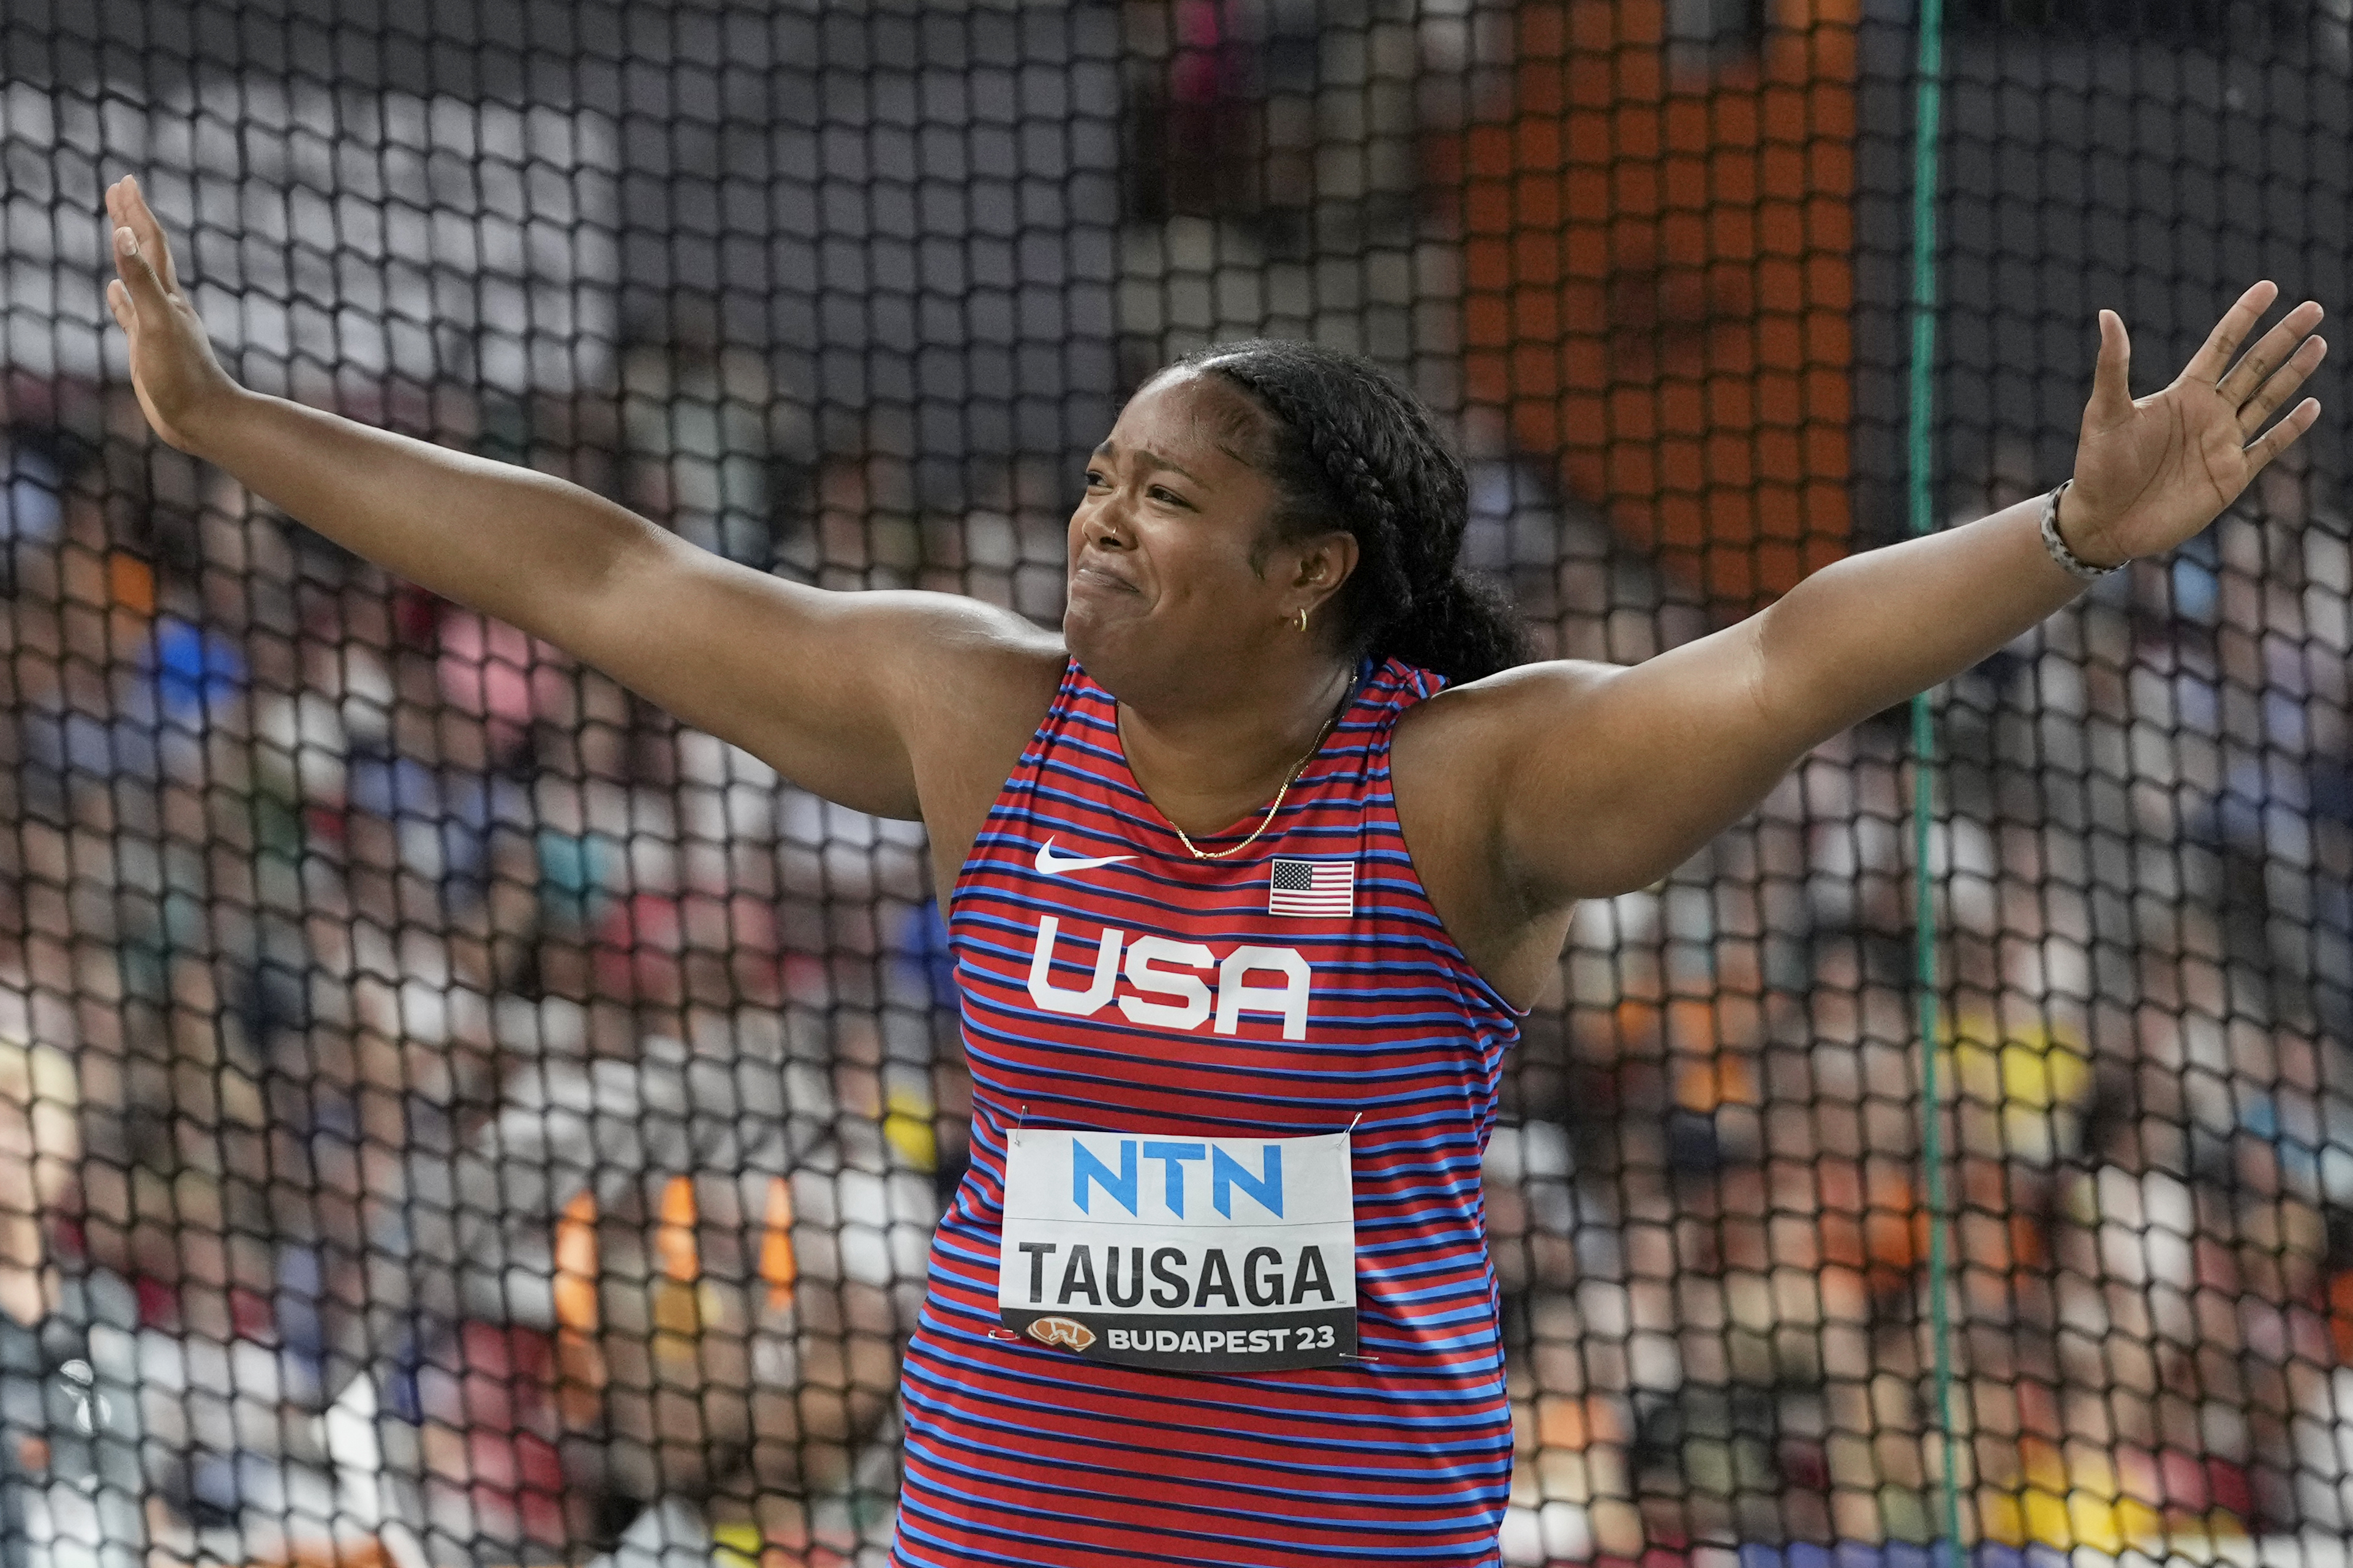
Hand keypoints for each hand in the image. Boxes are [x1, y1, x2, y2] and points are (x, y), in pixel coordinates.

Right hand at [103, 175, 245, 455]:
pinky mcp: (148, 348)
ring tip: (117, 231)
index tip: (125, 181)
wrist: (203, 420)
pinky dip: (121, 297)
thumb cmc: (182, 375)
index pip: (149, 242)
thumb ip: (140, 279)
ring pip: (138, 279)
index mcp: (167, 296)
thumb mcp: (156, 322)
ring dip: (127, 253)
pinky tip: (113, 291)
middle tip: (118, 190)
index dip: (135, 211)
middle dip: (131, 219)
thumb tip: (124, 235)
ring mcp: (155, 325)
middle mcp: (163, 305)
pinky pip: (130, 313)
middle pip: (145, 252)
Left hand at [2060, 280, 2325, 565]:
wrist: (2104, 522)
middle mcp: (2208, 413)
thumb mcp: (2104, 413)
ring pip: (2268, 399)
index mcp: (2182, 394)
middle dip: (2283, 338)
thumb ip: (2113, 366)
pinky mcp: (2231, 475)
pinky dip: (2291, 428)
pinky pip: (2268, 446)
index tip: (2269, 287)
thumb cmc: (2098, 466)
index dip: (2244, 316)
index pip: (2221, 346)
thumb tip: (2106, 314)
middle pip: (2254, 367)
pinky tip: (2311, 406)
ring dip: (2293, 373)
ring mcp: (2223, 443)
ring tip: (2318, 343)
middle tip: (2312, 308)